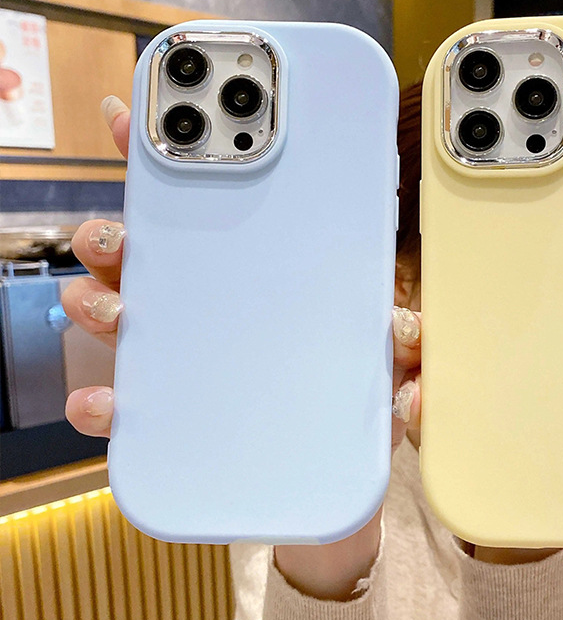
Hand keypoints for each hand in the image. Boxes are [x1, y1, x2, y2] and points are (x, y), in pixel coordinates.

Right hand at [63, 97, 423, 599]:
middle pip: (146, 257)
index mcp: (261, 282)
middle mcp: (213, 313)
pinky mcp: (171, 419)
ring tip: (109, 308)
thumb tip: (405, 329)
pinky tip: (105, 403)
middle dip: (117, 237)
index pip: (212, 214)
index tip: (134, 120)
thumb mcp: (385, 369)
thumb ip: (399, 345)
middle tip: (122, 236)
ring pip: (121, 316)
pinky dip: (104, 402)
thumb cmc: (355, 416)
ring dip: (99, 304)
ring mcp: (186, 363)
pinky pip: (125, 405)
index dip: (170, 166)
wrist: (332, 499)